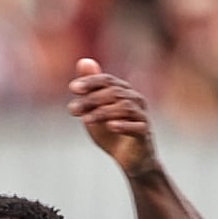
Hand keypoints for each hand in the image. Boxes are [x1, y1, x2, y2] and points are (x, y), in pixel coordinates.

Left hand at [68, 58, 158, 176]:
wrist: (129, 158)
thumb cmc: (111, 132)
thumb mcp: (95, 109)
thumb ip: (90, 88)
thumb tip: (83, 60)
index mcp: (123, 91)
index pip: (107, 80)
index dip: (90, 82)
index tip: (73, 89)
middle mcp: (134, 99)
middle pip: (114, 93)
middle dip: (91, 99)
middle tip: (72, 109)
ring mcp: (141, 115)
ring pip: (124, 107)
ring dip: (103, 112)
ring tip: (86, 120)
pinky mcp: (144, 132)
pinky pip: (137, 126)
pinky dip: (124, 125)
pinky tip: (111, 126)